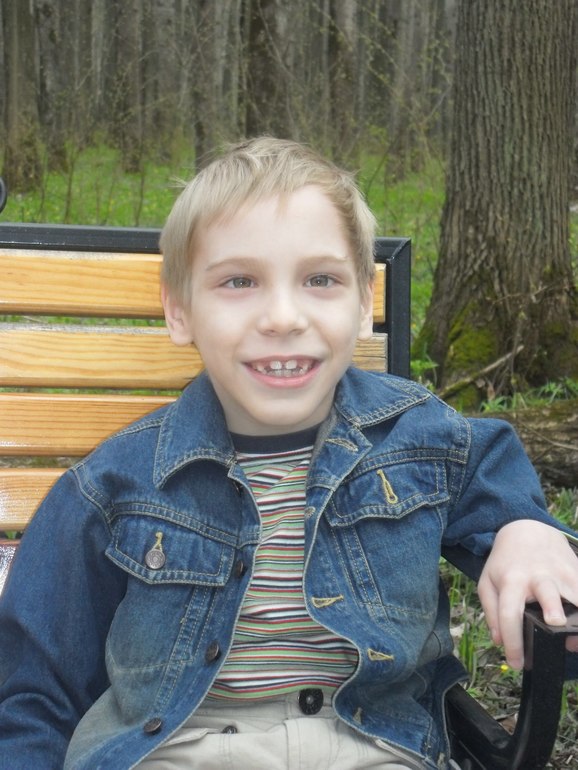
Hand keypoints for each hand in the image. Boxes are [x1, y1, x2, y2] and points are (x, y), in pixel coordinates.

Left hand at [478, 520, 577, 668]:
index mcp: (512, 580)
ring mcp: (561, 573)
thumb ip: (491, 611)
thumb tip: (499, 641)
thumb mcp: (488, 582)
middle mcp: (538, 576)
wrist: (527, 530)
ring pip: (577, 594)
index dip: (512, 641)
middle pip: (547, 592)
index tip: (517, 664)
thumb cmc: (506, 563)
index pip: (509, 612)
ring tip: (576, 640)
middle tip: (555, 622)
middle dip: (553, 608)